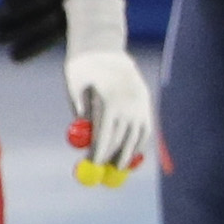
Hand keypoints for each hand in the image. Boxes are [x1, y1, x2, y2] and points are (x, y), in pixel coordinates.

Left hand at [61, 0, 153, 186]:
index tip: (93, 165)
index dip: (100, 151)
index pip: (106, 133)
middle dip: (113, 156)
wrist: (105, 51)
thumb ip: (83, 114)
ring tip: (118, 168)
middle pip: (123, 137)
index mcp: (110, 98)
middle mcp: (130, 102)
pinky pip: (146, 128)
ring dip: (128, 153)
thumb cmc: (83, 72)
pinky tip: (131, 153)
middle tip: (104, 172)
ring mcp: (141, 102)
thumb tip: (86, 142)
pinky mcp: (147, 102)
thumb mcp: (76, 90)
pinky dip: (139, 142)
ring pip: (137, 135)